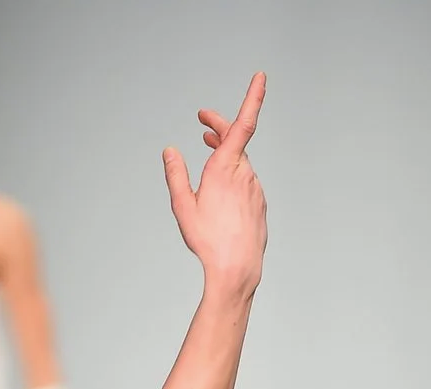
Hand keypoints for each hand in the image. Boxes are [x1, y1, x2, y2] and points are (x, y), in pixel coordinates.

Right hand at [162, 71, 266, 295]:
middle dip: (219, 127)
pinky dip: (234, 176)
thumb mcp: (183, 207)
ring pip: (240, 163)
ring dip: (226, 153)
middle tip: (204, 121)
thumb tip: (170, 151)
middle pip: (236, 140)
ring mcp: (255, 188)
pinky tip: (223, 189)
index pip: (243, 123)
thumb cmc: (208, 240)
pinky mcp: (259, 202)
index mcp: (225, 167)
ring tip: (209, 151)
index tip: (261, 76)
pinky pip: (245, 182)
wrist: (237, 269)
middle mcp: (245, 172)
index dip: (254, 96)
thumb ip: (176, 175)